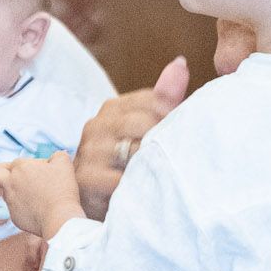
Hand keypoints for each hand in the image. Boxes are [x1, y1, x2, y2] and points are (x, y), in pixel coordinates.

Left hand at [0, 150, 81, 242]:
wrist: (60, 219)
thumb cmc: (62, 190)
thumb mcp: (65, 164)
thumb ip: (57, 156)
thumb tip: (54, 157)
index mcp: (21, 168)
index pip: (18, 161)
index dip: (31, 165)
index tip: (43, 171)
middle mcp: (11, 183)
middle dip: (2, 172)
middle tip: (15, 176)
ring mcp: (10, 201)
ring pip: (7, 193)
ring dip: (17, 192)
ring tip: (36, 196)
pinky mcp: (14, 217)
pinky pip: (16, 210)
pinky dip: (25, 208)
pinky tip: (38, 209)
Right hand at [72, 57, 190, 219]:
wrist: (95, 207)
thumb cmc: (127, 166)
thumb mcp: (146, 130)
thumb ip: (164, 98)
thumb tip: (180, 63)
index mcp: (112, 108)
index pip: (153, 100)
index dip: (173, 118)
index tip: (184, 135)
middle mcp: (97, 125)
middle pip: (145, 122)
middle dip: (166, 140)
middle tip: (181, 158)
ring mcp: (89, 150)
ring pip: (135, 149)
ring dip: (155, 163)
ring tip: (170, 174)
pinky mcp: (86, 177)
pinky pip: (123, 178)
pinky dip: (141, 184)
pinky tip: (152, 191)